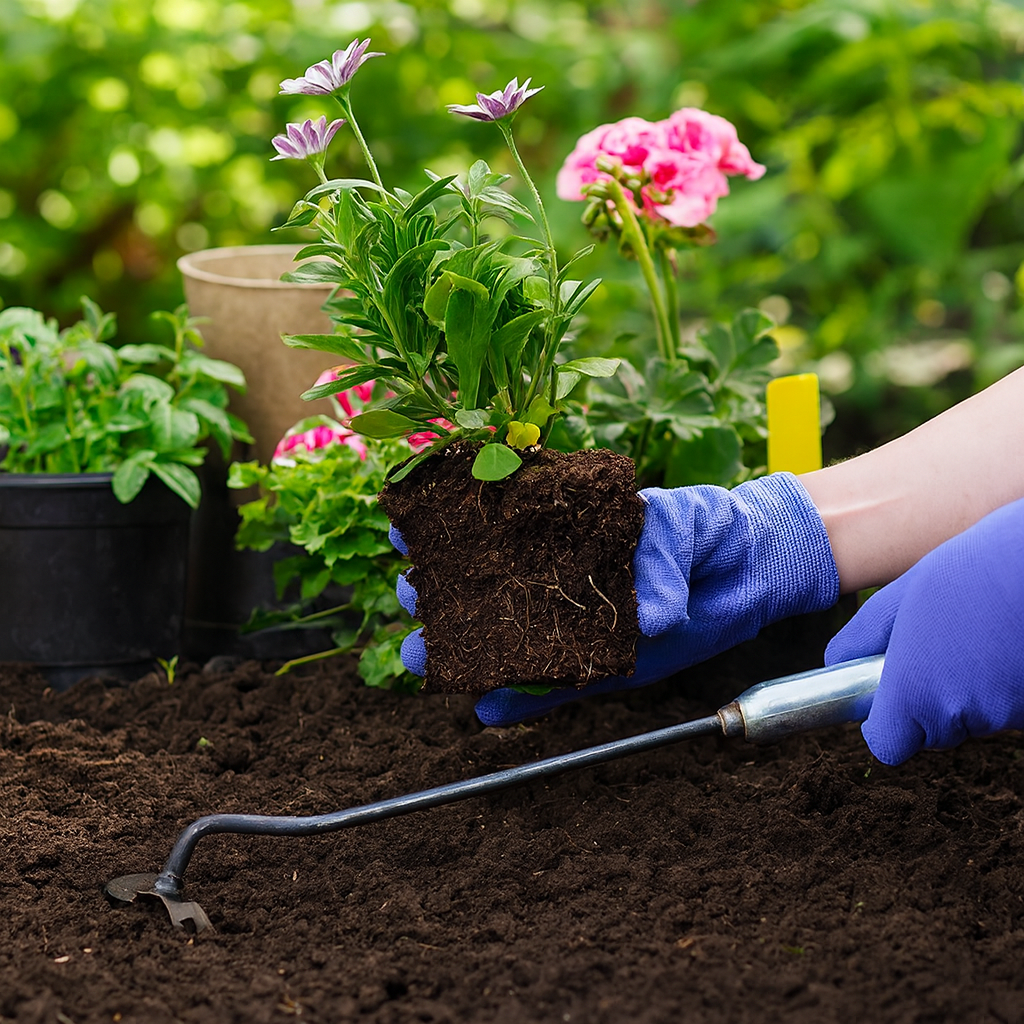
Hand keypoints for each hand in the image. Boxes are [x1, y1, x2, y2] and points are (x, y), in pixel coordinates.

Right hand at [393, 472, 838, 725]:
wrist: (748, 570)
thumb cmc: (704, 528)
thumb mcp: (680, 524)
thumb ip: (657, 560)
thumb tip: (648, 619)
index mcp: (560, 528)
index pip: (488, 524)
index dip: (442, 523)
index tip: (404, 526)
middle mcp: (554, 579)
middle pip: (479, 587)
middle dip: (435, 589)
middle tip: (412, 594)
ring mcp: (572, 627)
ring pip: (502, 643)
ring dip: (460, 652)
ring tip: (425, 659)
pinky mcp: (597, 669)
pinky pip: (548, 690)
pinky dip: (517, 703)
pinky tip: (484, 709)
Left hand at [825, 497, 1023, 764]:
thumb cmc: (973, 571)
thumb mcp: (902, 596)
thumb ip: (863, 638)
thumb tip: (835, 664)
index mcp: (915, 691)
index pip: (888, 744)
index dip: (886, 723)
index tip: (889, 693)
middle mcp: (961, 715)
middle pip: (931, 732)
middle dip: (928, 699)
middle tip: (940, 645)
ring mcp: (1006, 716)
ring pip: (971, 717)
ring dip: (968, 689)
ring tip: (978, 634)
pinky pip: (1005, 708)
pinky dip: (1002, 686)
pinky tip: (1003, 644)